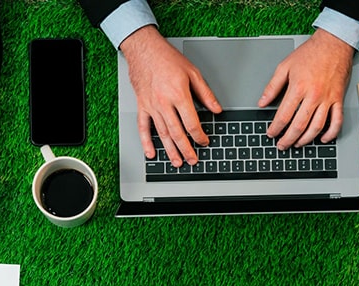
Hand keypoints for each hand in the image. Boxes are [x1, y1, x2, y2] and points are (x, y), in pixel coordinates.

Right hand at [120, 26, 220, 166]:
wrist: (144, 49)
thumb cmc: (167, 59)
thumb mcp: (192, 73)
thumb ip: (205, 93)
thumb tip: (216, 109)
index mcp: (178, 95)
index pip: (192, 123)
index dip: (200, 136)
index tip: (204, 141)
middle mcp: (164, 103)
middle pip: (177, 133)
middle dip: (186, 149)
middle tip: (193, 160)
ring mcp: (152, 106)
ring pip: (162, 134)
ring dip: (170, 150)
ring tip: (177, 162)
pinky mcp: (142, 106)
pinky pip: (143, 127)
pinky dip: (146, 142)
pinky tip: (151, 153)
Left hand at [259, 29, 353, 149]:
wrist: (334, 43)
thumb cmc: (310, 53)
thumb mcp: (285, 66)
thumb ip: (272, 86)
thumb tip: (262, 102)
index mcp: (298, 87)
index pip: (284, 115)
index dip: (276, 128)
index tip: (271, 134)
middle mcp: (313, 96)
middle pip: (299, 126)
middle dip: (288, 139)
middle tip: (282, 145)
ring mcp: (327, 99)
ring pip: (316, 127)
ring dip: (306, 140)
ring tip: (297, 144)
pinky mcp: (338, 99)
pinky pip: (337, 121)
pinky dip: (330, 133)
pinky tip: (322, 139)